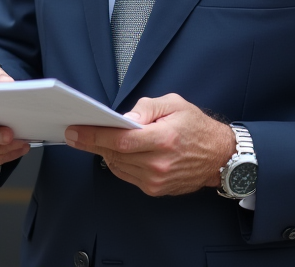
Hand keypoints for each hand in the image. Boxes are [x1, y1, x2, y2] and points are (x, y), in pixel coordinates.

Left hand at [64, 93, 234, 196]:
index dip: (94, 136)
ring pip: (117, 166)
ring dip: (104, 152)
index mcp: (163, 139)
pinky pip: (126, 175)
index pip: (120, 140)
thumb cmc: (197, 127)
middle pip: (114, 154)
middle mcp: (159, 163)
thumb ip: (146, 107)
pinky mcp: (156, 189)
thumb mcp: (174, 104)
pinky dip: (118, 163)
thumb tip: (123, 117)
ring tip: (97, 139)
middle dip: (92, 142)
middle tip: (76, 133)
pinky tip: (117, 151)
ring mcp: (157, 179)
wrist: (220, 157)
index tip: (75, 131)